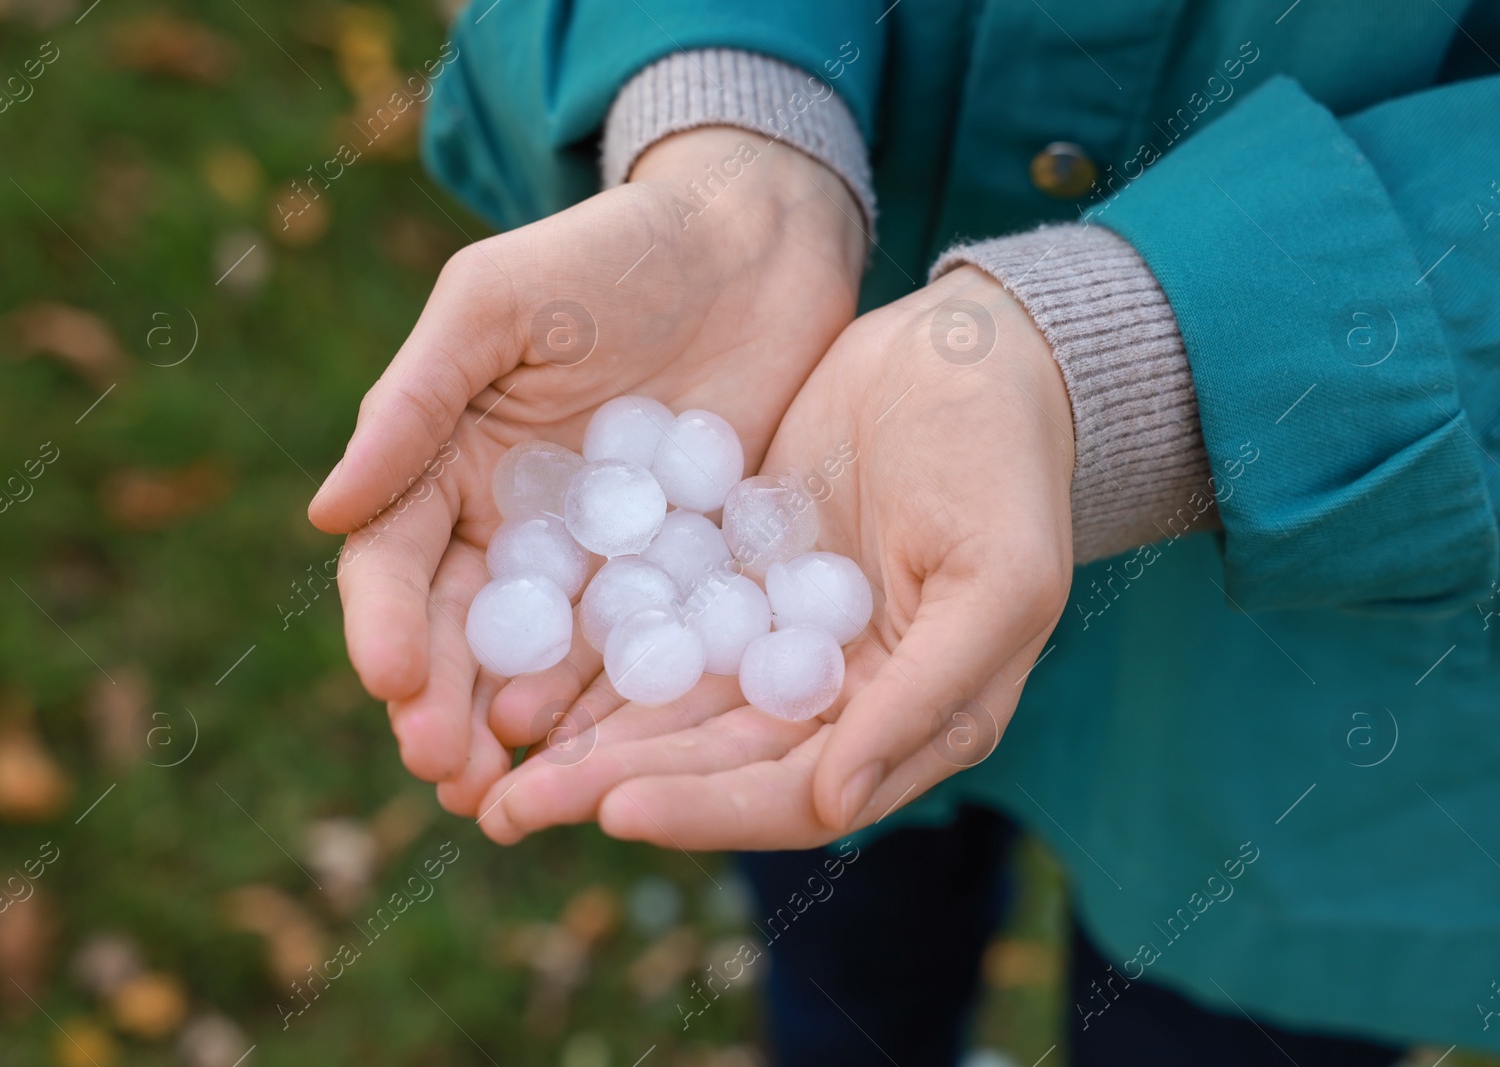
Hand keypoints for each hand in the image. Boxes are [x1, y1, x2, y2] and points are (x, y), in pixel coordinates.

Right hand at [308, 128, 864, 805]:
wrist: (750, 243)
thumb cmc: (609, 254)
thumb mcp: (495, 307)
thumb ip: (414, 404)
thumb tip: (322, 513)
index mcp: (451, 466)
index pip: (399, 565)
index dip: (389, 626)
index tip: (393, 681)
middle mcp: (517, 527)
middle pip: (467, 637)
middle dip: (445, 709)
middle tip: (448, 775)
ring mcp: (600, 557)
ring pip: (546, 663)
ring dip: (522, 733)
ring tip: (509, 797)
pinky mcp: (683, 570)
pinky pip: (645, 647)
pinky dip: (620, 705)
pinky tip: (610, 754)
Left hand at [481, 266, 1075, 848]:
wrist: (972, 352)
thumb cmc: (1006, 464)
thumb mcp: (997, 579)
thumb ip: (926, 695)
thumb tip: (834, 804)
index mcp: (910, 718)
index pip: (797, 793)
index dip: (708, 807)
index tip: (615, 807)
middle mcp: (835, 698)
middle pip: (714, 763)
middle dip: (614, 787)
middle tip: (506, 809)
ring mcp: (778, 636)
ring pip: (673, 705)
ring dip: (587, 737)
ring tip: (492, 758)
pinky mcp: (735, 576)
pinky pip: (658, 626)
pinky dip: (596, 654)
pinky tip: (524, 667)